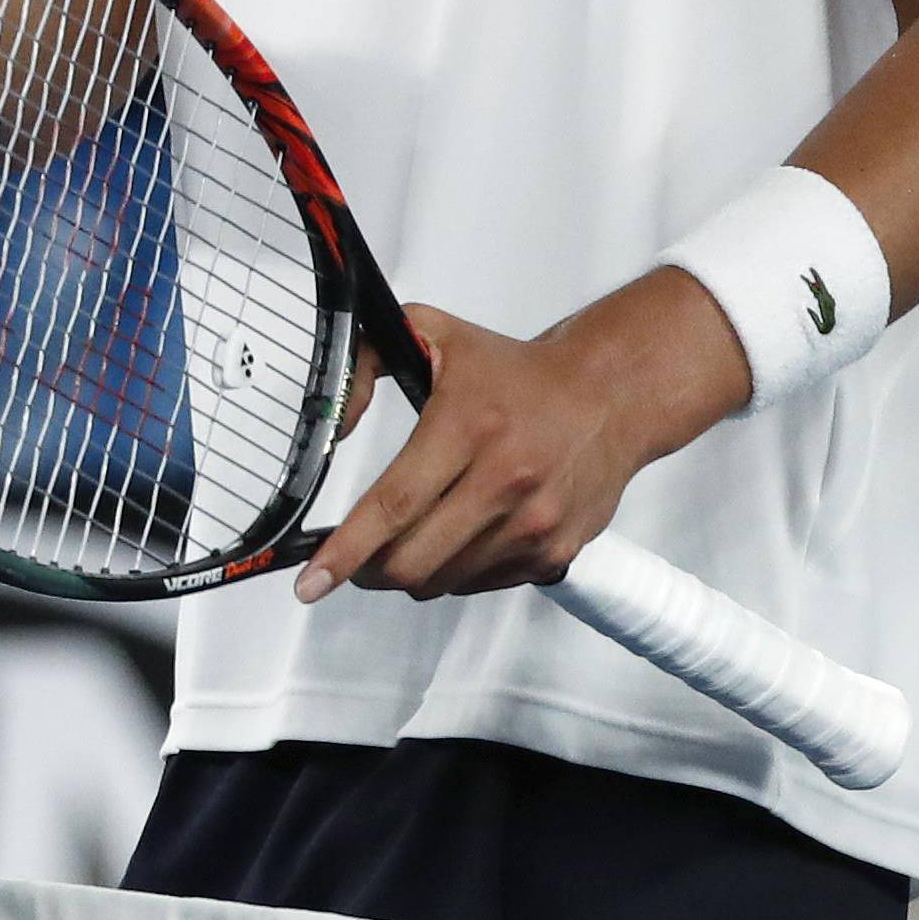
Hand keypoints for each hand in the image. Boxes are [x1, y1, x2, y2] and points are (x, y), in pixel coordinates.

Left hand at [297, 269, 750, 604]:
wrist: (607, 395)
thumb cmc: (514, 370)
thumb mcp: (433, 334)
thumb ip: (366, 363)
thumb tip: (334, 422)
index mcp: (468, 426)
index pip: (393, 504)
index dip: (346, 550)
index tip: (312, 581)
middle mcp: (504, 480)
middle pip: (412, 560)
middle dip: (369, 570)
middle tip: (356, 558)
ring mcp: (533, 524)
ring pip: (444, 581)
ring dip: (413, 572)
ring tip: (410, 539)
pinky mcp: (555, 552)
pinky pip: (482, 585)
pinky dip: (457, 572)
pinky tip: (459, 536)